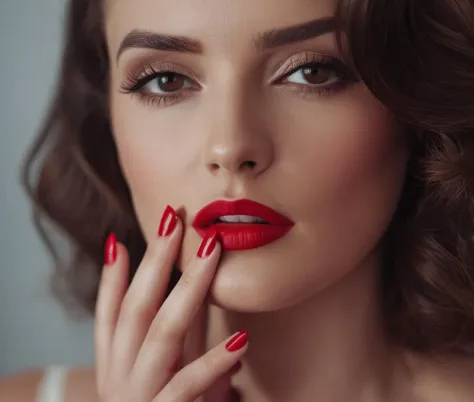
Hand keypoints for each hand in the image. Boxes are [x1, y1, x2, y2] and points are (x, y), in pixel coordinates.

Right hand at [94, 206, 247, 401]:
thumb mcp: (158, 371)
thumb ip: (168, 333)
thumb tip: (179, 285)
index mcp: (114, 363)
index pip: (109, 311)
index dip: (114, 274)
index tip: (124, 235)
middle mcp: (119, 376)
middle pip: (135, 306)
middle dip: (156, 259)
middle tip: (176, 218)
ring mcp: (138, 397)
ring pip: (160, 332)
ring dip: (187, 287)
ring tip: (211, 251)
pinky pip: (187, 387)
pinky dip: (211, 363)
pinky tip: (239, 342)